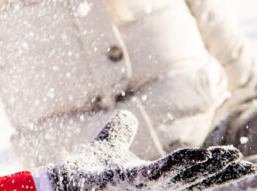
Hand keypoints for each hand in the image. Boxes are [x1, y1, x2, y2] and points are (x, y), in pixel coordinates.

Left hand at [46, 111, 255, 190]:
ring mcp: (143, 187)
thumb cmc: (88, 169)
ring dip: (206, 168)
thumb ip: (120, 132)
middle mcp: (156, 187)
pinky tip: (197, 156)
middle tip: (248, 166)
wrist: (63, 179)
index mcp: (157, 179)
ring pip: (183, 176)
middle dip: (223, 174)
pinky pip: (158, 172)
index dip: (219, 172)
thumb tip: (126, 118)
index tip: (244, 163)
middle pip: (197, 180)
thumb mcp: (110, 146)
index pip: (195, 176)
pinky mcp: (127, 181)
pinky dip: (178, 164)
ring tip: (227, 157)